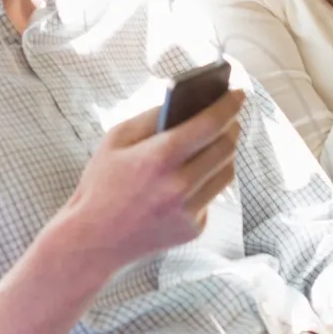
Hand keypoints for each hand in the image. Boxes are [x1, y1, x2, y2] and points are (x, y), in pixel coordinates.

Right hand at [59, 90, 244, 273]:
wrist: (93, 240)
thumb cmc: (101, 185)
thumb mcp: (115, 140)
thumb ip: (150, 117)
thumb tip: (185, 101)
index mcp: (159, 158)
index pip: (210, 124)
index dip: (229, 105)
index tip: (239, 92)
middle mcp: (179, 186)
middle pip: (225, 147)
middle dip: (232, 126)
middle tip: (231, 116)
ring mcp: (189, 211)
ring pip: (226, 173)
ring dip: (225, 153)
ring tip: (218, 140)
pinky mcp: (193, 229)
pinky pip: (212, 196)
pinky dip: (207, 181)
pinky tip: (195, 174)